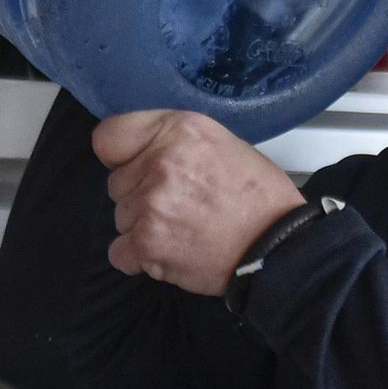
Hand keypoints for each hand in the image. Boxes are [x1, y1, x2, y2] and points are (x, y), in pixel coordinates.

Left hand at [94, 111, 303, 296]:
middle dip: (139, 195)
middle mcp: (159, 162)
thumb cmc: (259, 198)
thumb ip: (175, 143)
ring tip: (183, 230)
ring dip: (143, 227)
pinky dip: (139, 258)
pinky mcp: (146, 242)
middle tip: (180, 205)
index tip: (135, 168)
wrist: (278, 246)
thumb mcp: (222, 144)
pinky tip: (170, 253)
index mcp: (178, 130)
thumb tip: (144, 155)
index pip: (110, 137)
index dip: (121, 156)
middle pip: (116, 182)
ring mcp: (149, 204)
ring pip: (120, 217)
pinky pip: (119, 252)